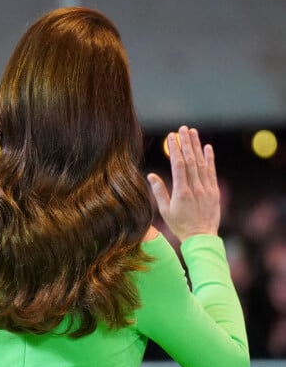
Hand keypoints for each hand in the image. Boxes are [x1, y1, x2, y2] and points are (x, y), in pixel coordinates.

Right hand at [147, 126, 219, 241]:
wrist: (201, 238)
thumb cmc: (180, 225)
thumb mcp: (165, 211)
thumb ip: (159, 192)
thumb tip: (151, 175)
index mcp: (181, 192)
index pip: (178, 165)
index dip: (175, 149)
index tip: (172, 137)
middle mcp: (195, 188)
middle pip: (190, 160)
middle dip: (186, 143)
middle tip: (182, 128)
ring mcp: (206, 189)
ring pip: (201, 163)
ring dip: (197, 146)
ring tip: (193, 132)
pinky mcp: (214, 191)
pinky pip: (212, 171)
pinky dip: (210, 158)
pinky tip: (207, 147)